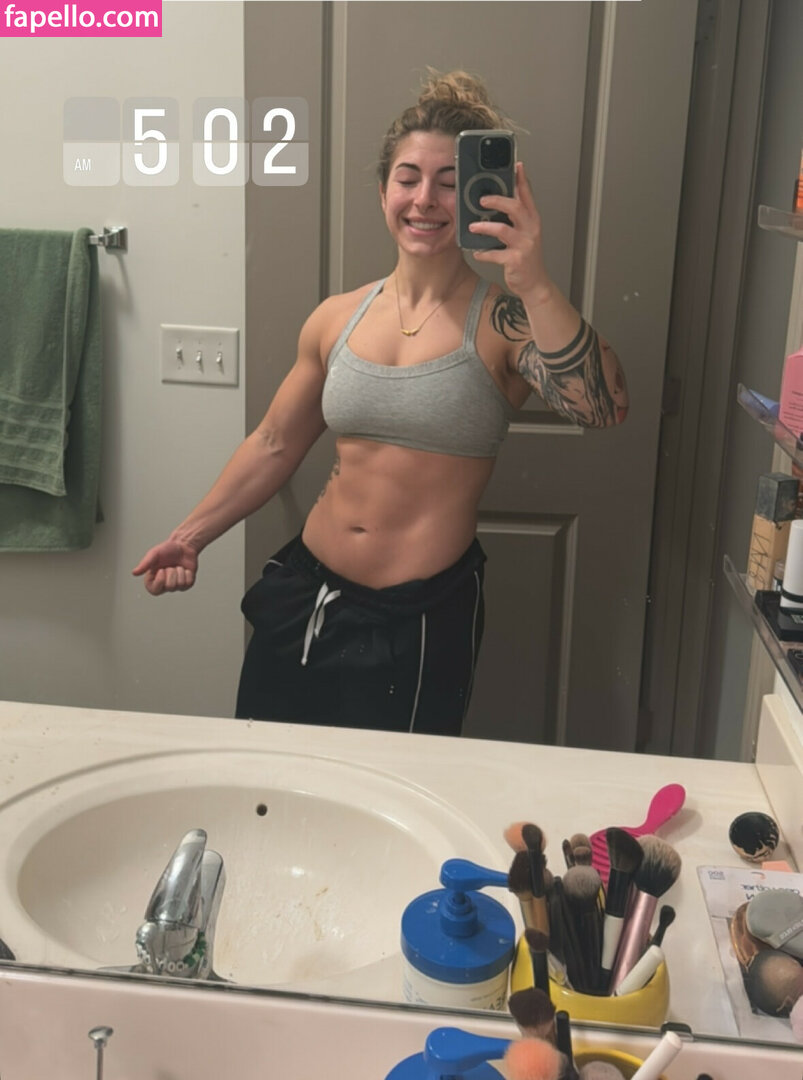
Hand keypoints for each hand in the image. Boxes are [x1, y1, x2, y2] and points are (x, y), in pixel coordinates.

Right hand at [132, 538, 198, 595]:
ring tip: (177, 566)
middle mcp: (164, 584)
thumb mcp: (154, 554)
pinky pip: (188, 583)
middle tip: (170, 565)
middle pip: (170, 587)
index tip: (162, 570)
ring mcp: (176, 585)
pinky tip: (185, 568)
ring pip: (180, 585)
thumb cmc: (168, 549)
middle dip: (172, 572)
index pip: (154, 590)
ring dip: (180, 572)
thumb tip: (134, 573)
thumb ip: (145, 564)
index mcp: (153, 578)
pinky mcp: (187, 584)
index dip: (160, 581)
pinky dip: (188, 573)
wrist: (183, 545)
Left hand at [468, 162, 551, 299]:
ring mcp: (524, 245)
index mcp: (533, 221)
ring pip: (502, 230)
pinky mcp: (516, 260)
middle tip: (482, 200)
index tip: (517, 166)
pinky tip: (477, 252)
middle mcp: (531, 230)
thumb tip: (495, 203)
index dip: (522, 180)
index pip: (528, 196)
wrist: (534, 283)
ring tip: (472, 227)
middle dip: (498, 201)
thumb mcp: (525, 234)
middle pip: (516, 208)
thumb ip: (515, 219)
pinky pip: (495, 254)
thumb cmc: (527, 258)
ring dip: (485, 227)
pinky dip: (483, 253)